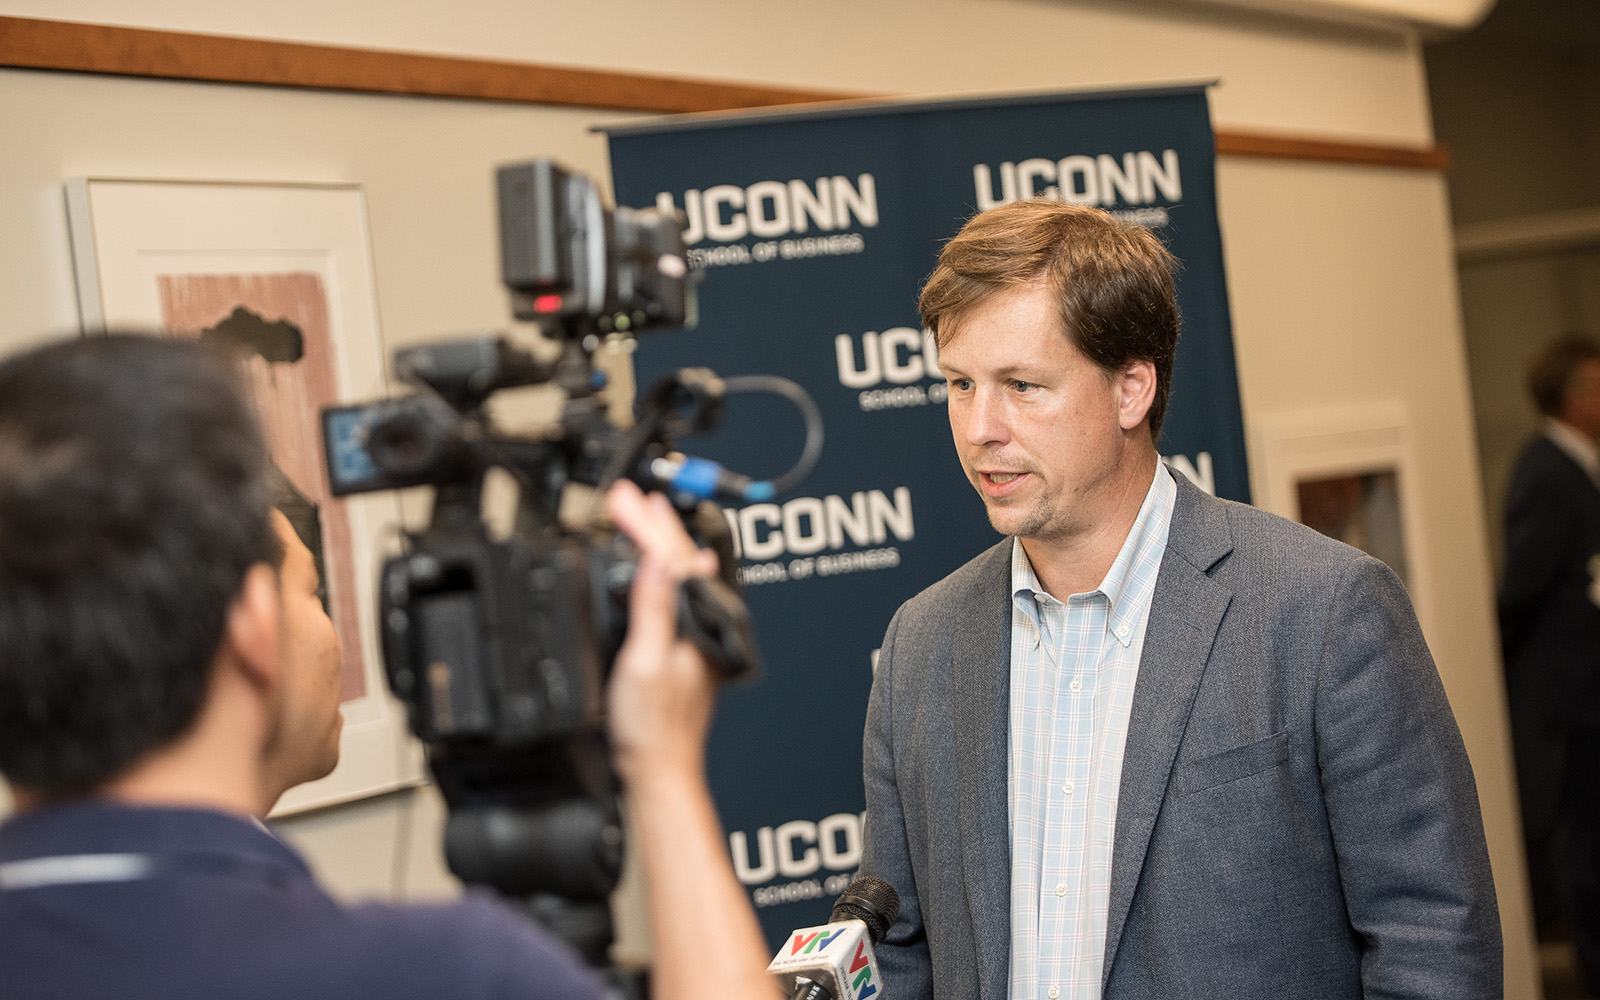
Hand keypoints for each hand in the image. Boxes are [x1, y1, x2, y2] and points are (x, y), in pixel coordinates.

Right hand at [604, 479, 721, 785]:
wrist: (660, 770)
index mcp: (697, 621)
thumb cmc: (653, 726)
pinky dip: (660, 576)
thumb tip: (657, 556)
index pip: (669, 559)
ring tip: (644, 519)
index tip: (624, 497)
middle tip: (629, 497)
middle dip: (652, 525)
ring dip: (657, 546)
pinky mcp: (685, 652)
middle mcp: (702, 626)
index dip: (644, 524)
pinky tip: (660, 572)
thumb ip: (653, 605)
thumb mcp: (644, 659)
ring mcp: (695, 638)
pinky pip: (674, 598)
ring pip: (676, 577)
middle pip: (678, 562)